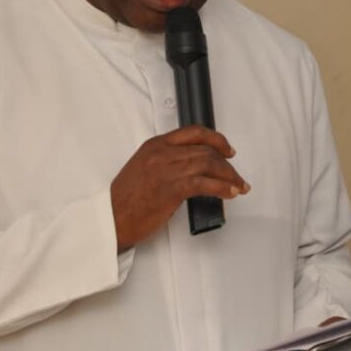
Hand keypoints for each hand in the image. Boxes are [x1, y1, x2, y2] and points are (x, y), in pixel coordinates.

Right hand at [110, 126, 249, 251]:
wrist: (112, 218)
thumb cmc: (126, 199)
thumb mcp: (144, 168)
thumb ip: (167, 161)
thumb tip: (194, 167)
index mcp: (154, 145)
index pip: (194, 132)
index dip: (217, 139)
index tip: (228, 150)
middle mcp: (161, 153)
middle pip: (206, 150)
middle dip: (227, 164)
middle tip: (237, 176)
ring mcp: (166, 170)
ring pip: (208, 164)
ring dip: (229, 177)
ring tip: (238, 186)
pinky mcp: (170, 189)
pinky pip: (204, 183)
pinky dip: (222, 188)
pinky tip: (229, 193)